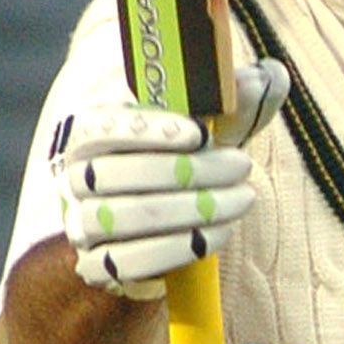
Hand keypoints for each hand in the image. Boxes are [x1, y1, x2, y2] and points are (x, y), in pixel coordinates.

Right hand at [54, 60, 288, 296]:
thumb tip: (269, 77)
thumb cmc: (185, 163)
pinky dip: (179, 248)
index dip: (146, 130)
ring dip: (193, 209)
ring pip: (128, 217)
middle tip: (242, 166)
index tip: (200, 133)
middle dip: (190, 171)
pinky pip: (131, 261)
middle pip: (119, 174)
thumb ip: (235, 103)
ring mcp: (81, 225)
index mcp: (87, 135)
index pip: (99, 127)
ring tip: (242, 199)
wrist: (160, 226)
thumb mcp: (208, 131)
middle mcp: (75, 178)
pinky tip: (218, 234)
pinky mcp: (96, 266)